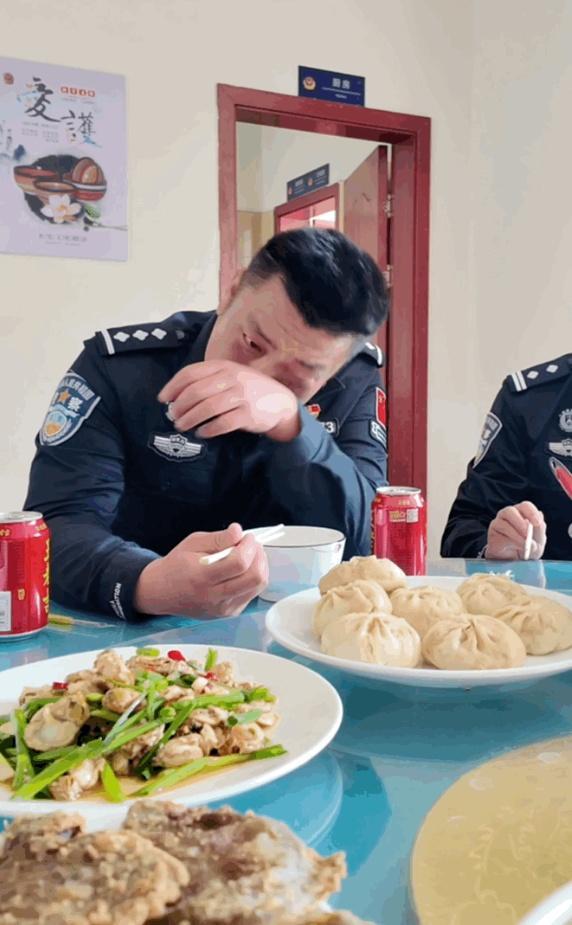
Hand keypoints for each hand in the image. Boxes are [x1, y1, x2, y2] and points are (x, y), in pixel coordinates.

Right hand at [134, 523, 268, 616]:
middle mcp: (215, 597)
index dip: (249, 547)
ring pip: (258, 586)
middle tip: (251, 545)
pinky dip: (253, 578)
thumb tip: (239, 532)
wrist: (161, 593)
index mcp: (202, 577)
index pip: (239, 563)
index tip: (246, 537)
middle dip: (259, 556)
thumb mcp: (192, 543)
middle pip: (255, 578)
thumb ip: (218, 538)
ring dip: (260, 566)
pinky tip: (243, 569)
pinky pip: (252, 593)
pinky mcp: (229, 613)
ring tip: (249, 554)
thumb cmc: (176, 565)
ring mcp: (224, 609)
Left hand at [158, 360, 300, 441]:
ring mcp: (241, 396)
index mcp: (223, 366)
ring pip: (207, 408)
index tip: (163, 399)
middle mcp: (231, 378)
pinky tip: (202, 433)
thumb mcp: (231, 376)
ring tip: (182, 426)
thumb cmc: (249, 389)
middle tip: (173, 416)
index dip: (173, 386)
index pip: (190, 373)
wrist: (280, 402)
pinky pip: (222, 423)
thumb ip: (208, 380)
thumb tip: (177, 395)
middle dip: (179, 406)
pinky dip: (208, 429)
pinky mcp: (248, 415)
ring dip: (190, 419)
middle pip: (196, 392)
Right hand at [485, 501, 546, 559]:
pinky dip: (511, 539)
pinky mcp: (493, 532)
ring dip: (516, 532)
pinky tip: (517, 547)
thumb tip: (539, 522)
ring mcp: (499, 522)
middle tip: (528, 533)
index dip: (532, 513)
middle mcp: (509, 515)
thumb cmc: (527, 548)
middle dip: (520, 521)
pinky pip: (500, 532)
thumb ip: (540, 531)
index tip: (537, 523)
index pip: (525, 506)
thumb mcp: (538, 542)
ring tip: (525, 543)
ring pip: (503, 521)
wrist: (514, 561)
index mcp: (523, 513)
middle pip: (510, 510)